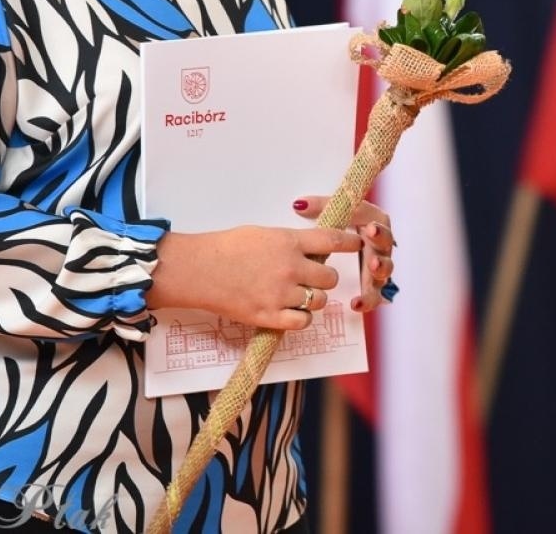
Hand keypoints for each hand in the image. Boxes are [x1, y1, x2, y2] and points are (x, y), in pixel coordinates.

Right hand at [149, 224, 361, 330]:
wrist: (198, 269)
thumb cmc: (226, 247)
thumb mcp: (263, 234)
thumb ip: (290, 242)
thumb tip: (310, 248)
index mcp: (289, 242)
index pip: (333, 240)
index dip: (350, 243)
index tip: (358, 243)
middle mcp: (290, 267)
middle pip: (330, 277)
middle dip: (325, 277)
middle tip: (314, 277)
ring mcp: (280, 293)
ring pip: (319, 301)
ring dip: (314, 299)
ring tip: (300, 295)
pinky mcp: (268, 316)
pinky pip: (302, 322)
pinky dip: (301, 318)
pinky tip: (292, 312)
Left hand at [294, 196, 395, 311]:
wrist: (345, 248)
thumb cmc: (340, 227)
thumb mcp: (334, 214)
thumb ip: (321, 207)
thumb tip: (299, 204)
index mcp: (374, 226)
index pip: (381, 224)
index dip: (377, 228)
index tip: (370, 228)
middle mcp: (380, 247)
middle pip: (386, 248)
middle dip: (381, 251)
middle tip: (372, 256)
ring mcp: (377, 269)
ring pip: (384, 273)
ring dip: (379, 274)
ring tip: (371, 272)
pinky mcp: (372, 287)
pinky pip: (373, 296)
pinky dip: (367, 300)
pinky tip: (355, 303)